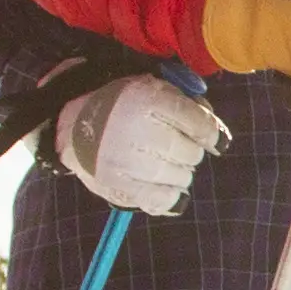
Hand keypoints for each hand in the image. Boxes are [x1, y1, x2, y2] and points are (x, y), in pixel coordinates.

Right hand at [57, 73, 226, 215]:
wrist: (74, 126)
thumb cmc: (123, 105)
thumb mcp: (154, 89)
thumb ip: (189, 104)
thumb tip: (215, 134)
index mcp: (149, 100)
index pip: (198, 124)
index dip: (211, 134)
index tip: (214, 140)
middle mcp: (139, 131)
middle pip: (191, 153)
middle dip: (190, 150)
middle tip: (175, 145)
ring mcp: (128, 162)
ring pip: (181, 177)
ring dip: (179, 172)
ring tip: (163, 161)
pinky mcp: (119, 187)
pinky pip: (161, 200)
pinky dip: (171, 196)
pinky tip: (167, 186)